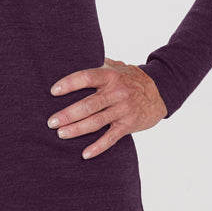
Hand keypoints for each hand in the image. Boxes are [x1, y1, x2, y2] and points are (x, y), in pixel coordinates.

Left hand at [48, 58, 167, 158]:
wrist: (160, 91)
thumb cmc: (130, 78)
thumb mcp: (116, 66)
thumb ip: (97, 64)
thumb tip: (73, 56)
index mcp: (110, 76)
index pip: (86, 78)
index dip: (69, 84)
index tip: (53, 91)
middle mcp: (116, 92)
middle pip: (89, 104)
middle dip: (68, 114)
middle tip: (51, 122)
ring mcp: (123, 110)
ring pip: (97, 122)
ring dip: (77, 129)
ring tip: (61, 134)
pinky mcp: (128, 125)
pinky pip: (111, 138)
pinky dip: (98, 147)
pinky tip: (85, 154)